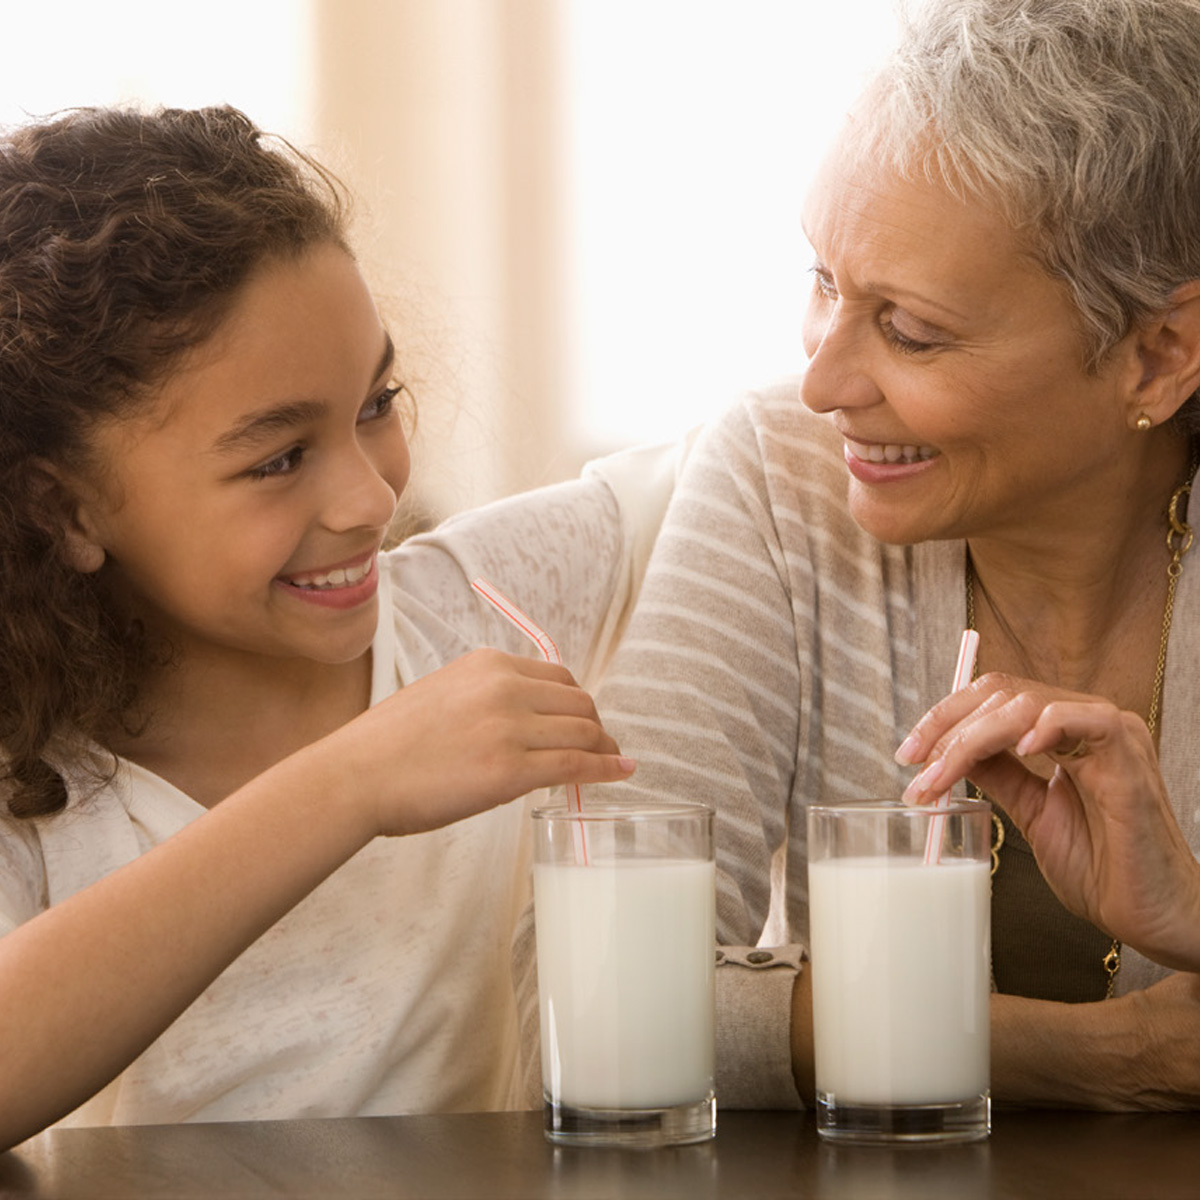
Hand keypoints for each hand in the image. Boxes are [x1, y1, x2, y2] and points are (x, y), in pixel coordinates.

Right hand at [328, 648, 633, 837]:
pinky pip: (576, 765)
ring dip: (604, 748)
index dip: (577, 703)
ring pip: (583, 732)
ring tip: (613, 761)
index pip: (557, 677)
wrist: (355, 775)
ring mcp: (510, 728)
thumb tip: (518, 721)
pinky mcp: (511, 770)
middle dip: (595, 725)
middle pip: (579, 701)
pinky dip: (606, 768)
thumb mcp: (441, 695)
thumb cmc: (387, 745)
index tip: (582, 722)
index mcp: (487, 664)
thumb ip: (483, 698)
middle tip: (600, 746)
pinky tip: (620, 772)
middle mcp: (505, 688)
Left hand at [897, 672, 1199, 972]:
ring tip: (943, 776)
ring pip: (1027, 704)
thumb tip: (947, 752)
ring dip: (971, 738)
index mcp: (1063, 732)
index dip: (944, 718)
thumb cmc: (1103, 869)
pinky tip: (1017, 749)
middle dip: (946, 727)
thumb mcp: (1030, 812)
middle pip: (1002, 693)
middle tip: (915, 765)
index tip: (908, 753)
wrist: (1150, 916)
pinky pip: (1085, 720)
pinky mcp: (1130, 760)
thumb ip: (998, 774)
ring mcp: (1111, 736)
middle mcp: (1086, 724)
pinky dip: (1045, 726)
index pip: (994, 697)